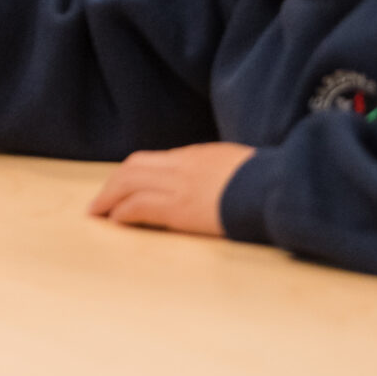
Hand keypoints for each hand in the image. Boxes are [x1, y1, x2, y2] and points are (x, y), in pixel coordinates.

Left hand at [86, 143, 255, 236]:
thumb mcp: (239, 166)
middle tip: (99, 200)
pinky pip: (141, 206)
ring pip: (129, 183)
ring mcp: (180, 186)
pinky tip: (116, 220)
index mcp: (198, 155)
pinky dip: (124, 212)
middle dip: (112, 183)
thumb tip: (215, 184)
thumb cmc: (270, 182)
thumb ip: (219, 172)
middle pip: (133, 167)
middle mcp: (183, 166)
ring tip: (98, 212)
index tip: (122, 185)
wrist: (278, 189)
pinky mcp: (180, 209)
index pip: (153, 161)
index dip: (132, 173)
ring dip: (108, 198)